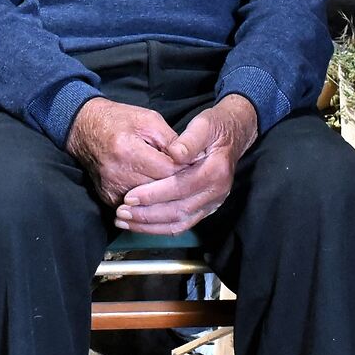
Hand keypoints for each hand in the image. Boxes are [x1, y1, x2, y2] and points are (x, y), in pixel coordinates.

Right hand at [65, 97, 187, 207]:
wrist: (85, 130)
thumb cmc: (120, 120)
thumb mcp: (149, 120)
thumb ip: (171, 140)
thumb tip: (192, 159)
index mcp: (129, 151)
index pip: (168, 171)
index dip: (187, 169)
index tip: (198, 166)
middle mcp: (118, 174)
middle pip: (161, 190)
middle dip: (179, 185)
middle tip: (194, 179)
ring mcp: (111, 190)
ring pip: (151, 203)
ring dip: (166, 196)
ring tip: (180, 187)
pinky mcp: (108, 199)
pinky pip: (137, 207)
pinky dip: (150, 202)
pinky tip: (160, 194)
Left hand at [115, 96, 258, 234]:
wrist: (233, 135)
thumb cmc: (214, 128)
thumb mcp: (203, 125)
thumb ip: (188, 140)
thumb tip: (174, 153)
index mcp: (215, 171)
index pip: (181, 187)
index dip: (154, 193)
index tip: (130, 196)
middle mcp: (216, 192)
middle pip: (178, 210)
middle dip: (147, 214)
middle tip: (121, 213)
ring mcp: (213, 203)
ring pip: (179, 223)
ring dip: (150, 226)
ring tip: (125, 221)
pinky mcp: (206, 209)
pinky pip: (182, 225)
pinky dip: (160, 228)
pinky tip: (140, 226)